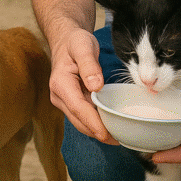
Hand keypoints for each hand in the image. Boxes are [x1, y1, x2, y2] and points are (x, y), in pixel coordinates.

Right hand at [49, 28, 115, 143]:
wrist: (66, 40)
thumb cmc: (75, 42)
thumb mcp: (83, 46)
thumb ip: (89, 65)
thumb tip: (96, 86)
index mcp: (60, 83)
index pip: (78, 108)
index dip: (93, 123)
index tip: (107, 135)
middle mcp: (59, 96)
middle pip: (79, 120)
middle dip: (98, 132)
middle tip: (121, 140)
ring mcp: (63, 101)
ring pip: (81, 122)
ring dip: (97, 131)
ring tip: (119, 137)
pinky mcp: (70, 102)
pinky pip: (83, 117)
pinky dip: (96, 124)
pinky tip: (111, 127)